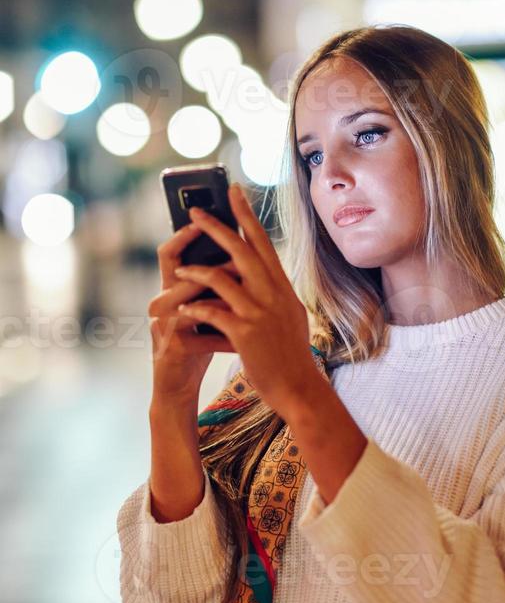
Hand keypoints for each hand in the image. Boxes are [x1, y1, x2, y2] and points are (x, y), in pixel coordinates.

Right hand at [148, 219, 241, 402]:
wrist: (178, 386)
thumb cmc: (197, 343)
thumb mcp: (207, 311)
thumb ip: (216, 287)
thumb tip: (244, 256)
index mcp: (170, 290)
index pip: (169, 253)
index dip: (183, 233)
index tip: (205, 217)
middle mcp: (161, 302)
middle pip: (181, 272)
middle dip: (210, 262)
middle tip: (236, 255)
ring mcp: (163, 325)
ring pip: (191, 301)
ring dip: (220, 298)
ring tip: (245, 295)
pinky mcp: (173, 348)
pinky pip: (205, 336)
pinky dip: (228, 336)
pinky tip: (246, 338)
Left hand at [172, 184, 317, 416]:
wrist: (298, 387)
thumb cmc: (291, 354)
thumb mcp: (290, 316)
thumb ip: (276, 293)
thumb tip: (268, 273)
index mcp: (282, 286)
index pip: (262, 242)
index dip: (246, 215)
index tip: (234, 191)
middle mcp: (272, 293)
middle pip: (240, 249)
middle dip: (215, 226)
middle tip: (194, 210)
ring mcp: (259, 312)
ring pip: (221, 278)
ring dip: (195, 271)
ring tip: (178, 271)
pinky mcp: (245, 333)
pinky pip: (212, 312)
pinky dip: (195, 308)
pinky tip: (184, 310)